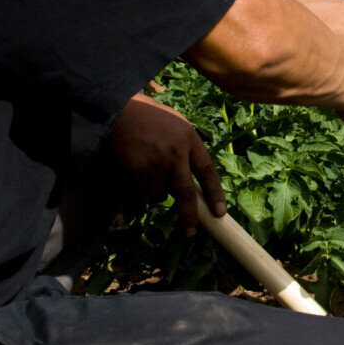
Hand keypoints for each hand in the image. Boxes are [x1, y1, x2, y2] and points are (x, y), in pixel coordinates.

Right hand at [109, 94, 224, 236]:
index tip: (220, 213)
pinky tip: (137, 171)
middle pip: (186, 192)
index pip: (208, 172)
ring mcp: (156, 163)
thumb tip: (196, 179)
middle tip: (191, 232)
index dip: (215, 195)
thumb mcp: (181, 127)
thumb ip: (189, 150)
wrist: (123, 111)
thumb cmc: (154, 119)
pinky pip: (141, 191)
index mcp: (191, 141)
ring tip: (151, 174)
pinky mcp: (137, 170)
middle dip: (190, 216)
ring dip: (156, 193)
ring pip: (159, 195)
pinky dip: (141, 189)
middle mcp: (176, 154)